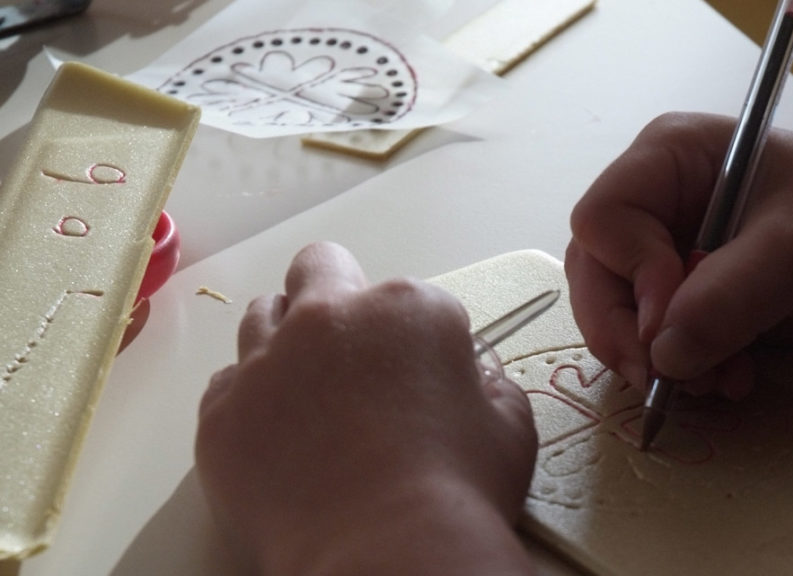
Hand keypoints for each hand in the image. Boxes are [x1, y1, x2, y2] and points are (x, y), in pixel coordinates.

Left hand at [195, 242, 536, 574]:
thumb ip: (492, 388)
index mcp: (406, 309)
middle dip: (335, 295)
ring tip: (309, 398)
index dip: (415, 338)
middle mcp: (329, 318)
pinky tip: (278, 442)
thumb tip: (476, 381)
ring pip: (262, 318)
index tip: (421, 377)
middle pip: (318, 269)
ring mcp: (266, 363)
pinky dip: (251, 402)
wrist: (387, 554)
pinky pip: (227, 386)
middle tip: (351, 352)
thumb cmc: (461, 492)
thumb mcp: (510, 429)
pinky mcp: (221, 414)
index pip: (408, 298)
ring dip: (286, 342)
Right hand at [565, 112, 792, 398]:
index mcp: (669, 159)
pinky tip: (732, 376)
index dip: (627, 275)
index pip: (603, 220)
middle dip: (627, 332)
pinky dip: (685, 367)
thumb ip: (727, 298)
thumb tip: (663, 357)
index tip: (668, 322)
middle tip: (663, 379)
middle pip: (596, 274)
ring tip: (720, 380)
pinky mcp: (687, 295)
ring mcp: (667, 251)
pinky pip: (656, 339)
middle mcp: (655, 204)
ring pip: (618, 314)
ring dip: (660, 359)